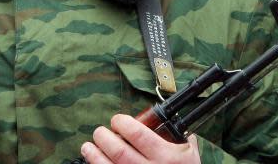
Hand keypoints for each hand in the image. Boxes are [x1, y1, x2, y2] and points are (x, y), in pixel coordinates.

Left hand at [80, 114, 200, 162]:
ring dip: (94, 155)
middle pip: (118, 150)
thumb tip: (166, 118)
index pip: (137, 133)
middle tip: (100, 132)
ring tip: (88, 147)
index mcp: (166, 156)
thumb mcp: (189, 153)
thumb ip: (179, 135)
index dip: (122, 123)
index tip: (117, 121)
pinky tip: (93, 163)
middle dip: (103, 137)